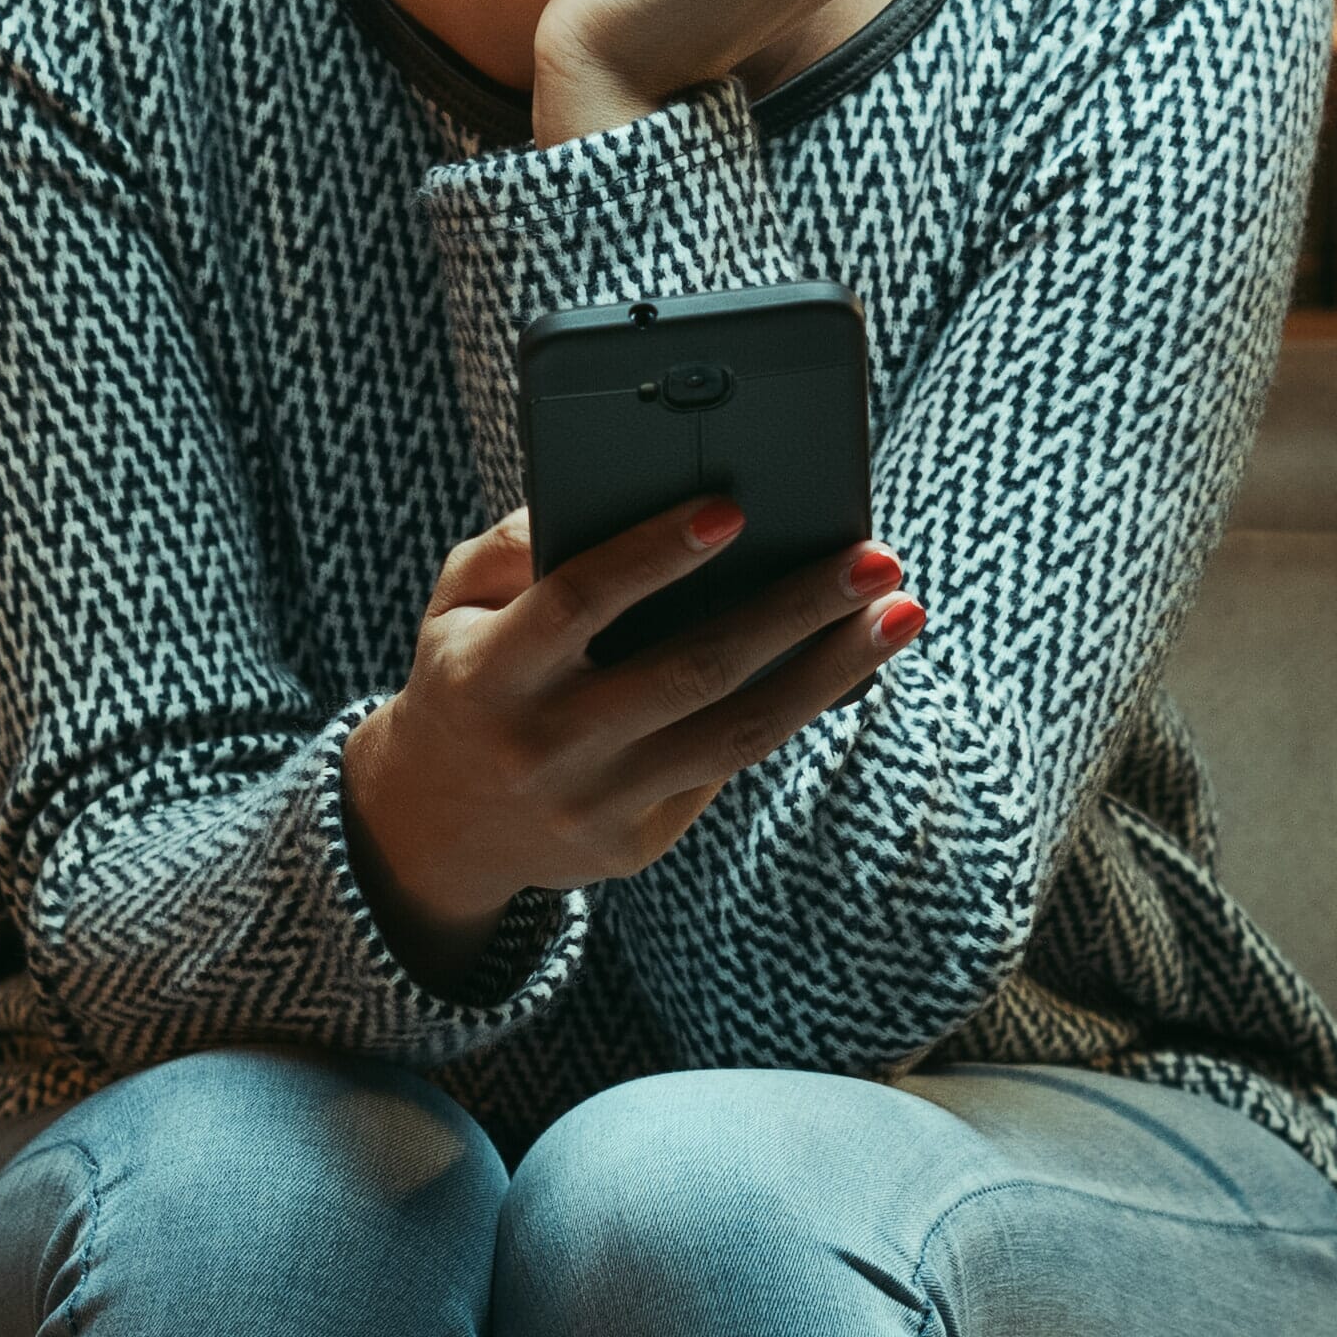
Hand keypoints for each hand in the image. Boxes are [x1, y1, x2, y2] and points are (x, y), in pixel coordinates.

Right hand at [341, 500, 921, 980]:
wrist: (436, 824)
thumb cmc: (468, 673)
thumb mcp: (457, 603)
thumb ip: (516, 545)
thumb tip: (620, 491)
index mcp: (490, 673)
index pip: (579, 601)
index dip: (655, 554)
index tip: (735, 508)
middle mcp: (544, 746)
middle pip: (691, 672)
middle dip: (795, 610)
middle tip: (875, 559)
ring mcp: (594, 805)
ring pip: (736, 733)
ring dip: (831, 670)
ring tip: (900, 612)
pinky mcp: (636, 844)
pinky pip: (729, 764)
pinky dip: (797, 707)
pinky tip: (849, 659)